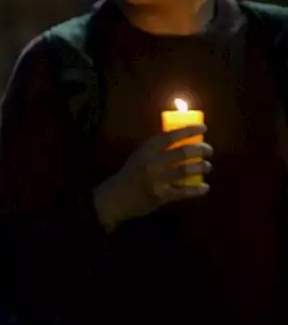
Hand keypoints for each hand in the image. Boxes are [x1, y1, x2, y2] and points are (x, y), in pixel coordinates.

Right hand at [93, 124, 211, 231]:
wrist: (116, 197)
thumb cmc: (131, 174)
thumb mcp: (140, 156)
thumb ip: (158, 149)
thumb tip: (183, 139)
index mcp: (147, 150)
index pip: (171, 136)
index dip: (189, 130)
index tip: (204, 128)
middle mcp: (152, 162)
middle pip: (183, 152)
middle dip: (201, 150)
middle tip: (209, 150)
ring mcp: (157, 179)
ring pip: (187, 170)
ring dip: (202, 167)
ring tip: (207, 166)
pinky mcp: (162, 195)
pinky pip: (185, 191)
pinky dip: (198, 190)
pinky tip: (205, 187)